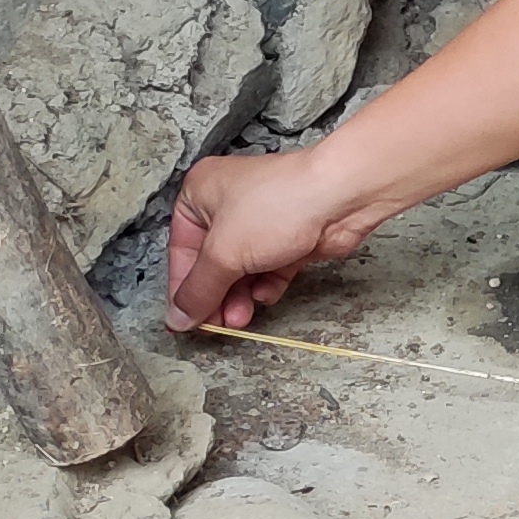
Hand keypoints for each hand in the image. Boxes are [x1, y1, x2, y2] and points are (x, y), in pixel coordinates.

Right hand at [164, 144, 386, 331]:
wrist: (340, 199)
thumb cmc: (281, 202)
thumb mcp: (224, 253)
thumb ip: (199, 289)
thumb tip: (178, 315)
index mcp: (200, 195)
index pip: (180, 250)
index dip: (182, 288)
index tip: (183, 318)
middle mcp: (228, 206)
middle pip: (212, 263)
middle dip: (215, 296)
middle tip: (216, 323)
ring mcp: (261, 222)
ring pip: (242, 270)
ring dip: (239, 297)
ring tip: (239, 317)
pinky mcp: (290, 239)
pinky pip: (270, 270)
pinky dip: (267, 285)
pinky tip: (266, 294)